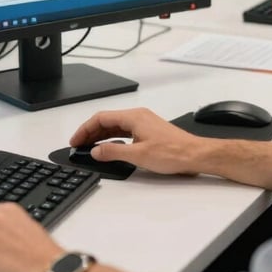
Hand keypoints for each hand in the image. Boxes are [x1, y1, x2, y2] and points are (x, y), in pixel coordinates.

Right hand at [70, 107, 204, 173]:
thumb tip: (95, 151)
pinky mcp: (149, 131)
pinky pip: (125, 131)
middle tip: (79, 145)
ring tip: (90, 147)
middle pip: (107, 120)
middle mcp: (138, 116)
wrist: (195, 155)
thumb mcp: (138, 155)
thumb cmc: (173, 153)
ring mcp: (144, 123)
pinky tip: (109, 148)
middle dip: (91, 132)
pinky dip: (113, 138)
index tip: (76, 140)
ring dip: (101, 136)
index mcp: (133, 117)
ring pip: (116, 126)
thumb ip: (114, 152)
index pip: (101, 118)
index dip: (85, 129)